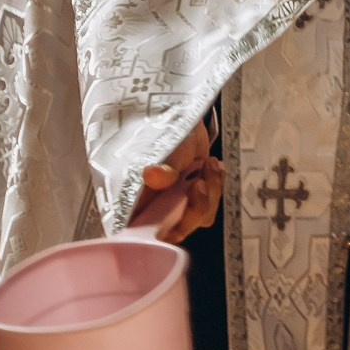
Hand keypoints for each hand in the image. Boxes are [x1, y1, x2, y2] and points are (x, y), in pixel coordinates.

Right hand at [134, 120, 222, 241]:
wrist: (175, 109)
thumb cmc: (157, 129)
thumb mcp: (157, 147)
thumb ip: (160, 168)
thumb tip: (153, 175)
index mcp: (133, 206)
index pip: (145, 239)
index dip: (163, 236)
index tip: (178, 220)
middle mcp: (152, 209)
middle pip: (180, 230)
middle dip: (197, 207)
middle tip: (198, 181)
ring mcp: (173, 201)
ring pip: (199, 217)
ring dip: (210, 192)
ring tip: (208, 164)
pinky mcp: (191, 191)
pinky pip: (209, 201)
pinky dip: (215, 184)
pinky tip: (213, 164)